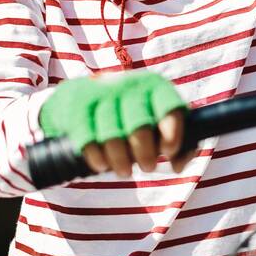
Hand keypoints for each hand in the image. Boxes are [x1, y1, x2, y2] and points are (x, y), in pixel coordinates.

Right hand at [39, 72, 191, 175]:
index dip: (173, 132)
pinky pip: (87, 138)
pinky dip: (96, 158)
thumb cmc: (128, 116)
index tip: (168, 152)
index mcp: (154, 87)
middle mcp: (129, 85)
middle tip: (148, 167)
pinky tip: (102, 165)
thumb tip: (178, 165)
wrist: (79, 98)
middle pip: (140, 125)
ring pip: (112, 135)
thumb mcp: (155, 120)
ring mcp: (101, 93)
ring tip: (124, 171)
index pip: (170, 107)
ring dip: (120, 160)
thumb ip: (178, 143)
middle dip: (145, 153)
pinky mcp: (77, 105)